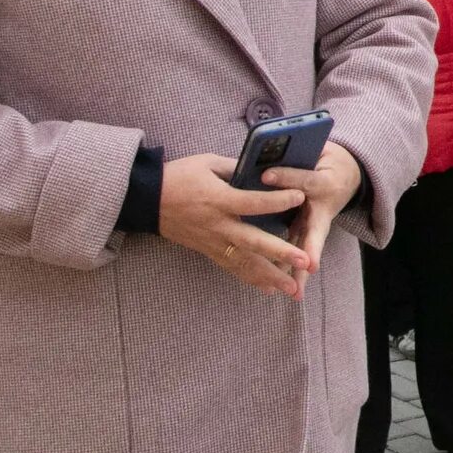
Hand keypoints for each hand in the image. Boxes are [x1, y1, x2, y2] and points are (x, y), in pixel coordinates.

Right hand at [160, 144, 360, 299]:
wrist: (148, 199)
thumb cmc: (178, 176)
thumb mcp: (207, 163)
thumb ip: (236, 168)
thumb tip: (263, 170)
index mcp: (218, 199)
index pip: (252, 202)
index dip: (277, 200)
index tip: (300, 196)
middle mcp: (218, 225)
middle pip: (253, 242)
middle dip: (280, 253)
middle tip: (304, 261)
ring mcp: (213, 241)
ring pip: (245, 263)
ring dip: (270, 276)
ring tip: (293, 288)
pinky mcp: (208, 251)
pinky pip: (232, 268)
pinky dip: (251, 279)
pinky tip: (270, 289)